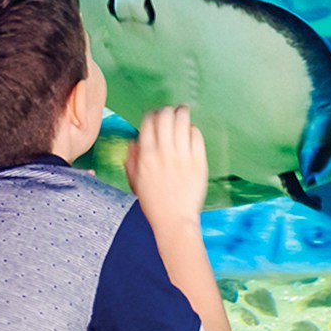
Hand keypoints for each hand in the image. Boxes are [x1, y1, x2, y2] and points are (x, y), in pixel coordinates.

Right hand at [123, 104, 207, 223]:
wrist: (174, 220)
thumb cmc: (153, 202)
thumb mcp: (134, 180)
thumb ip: (131, 159)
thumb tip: (134, 141)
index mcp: (146, 155)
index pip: (149, 122)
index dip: (152, 114)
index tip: (155, 115)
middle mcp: (164, 152)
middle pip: (166, 116)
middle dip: (168, 110)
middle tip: (171, 111)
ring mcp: (183, 156)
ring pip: (183, 121)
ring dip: (182, 113)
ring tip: (183, 112)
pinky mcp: (198, 162)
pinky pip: (196, 136)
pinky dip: (193, 130)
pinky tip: (191, 132)